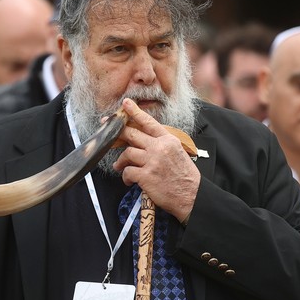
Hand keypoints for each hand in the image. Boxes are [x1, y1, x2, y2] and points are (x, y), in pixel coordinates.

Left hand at [112, 98, 199, 222]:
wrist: (191, 196)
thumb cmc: (184, 176)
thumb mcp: (178, 152)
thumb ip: (161, 144)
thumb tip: (142, 140)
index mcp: (168, 140)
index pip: (148, 122)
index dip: (135, 112)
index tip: (125, 104)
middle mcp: (160, 147)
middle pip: (132, 135)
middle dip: (117, 134)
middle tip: (108, 135)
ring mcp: (152, 161)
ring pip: (127, 153)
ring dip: (120, 161)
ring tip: (119, 166)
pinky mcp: (146, 175)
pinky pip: (127, 171)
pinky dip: (125, 176)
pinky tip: (128, 180)